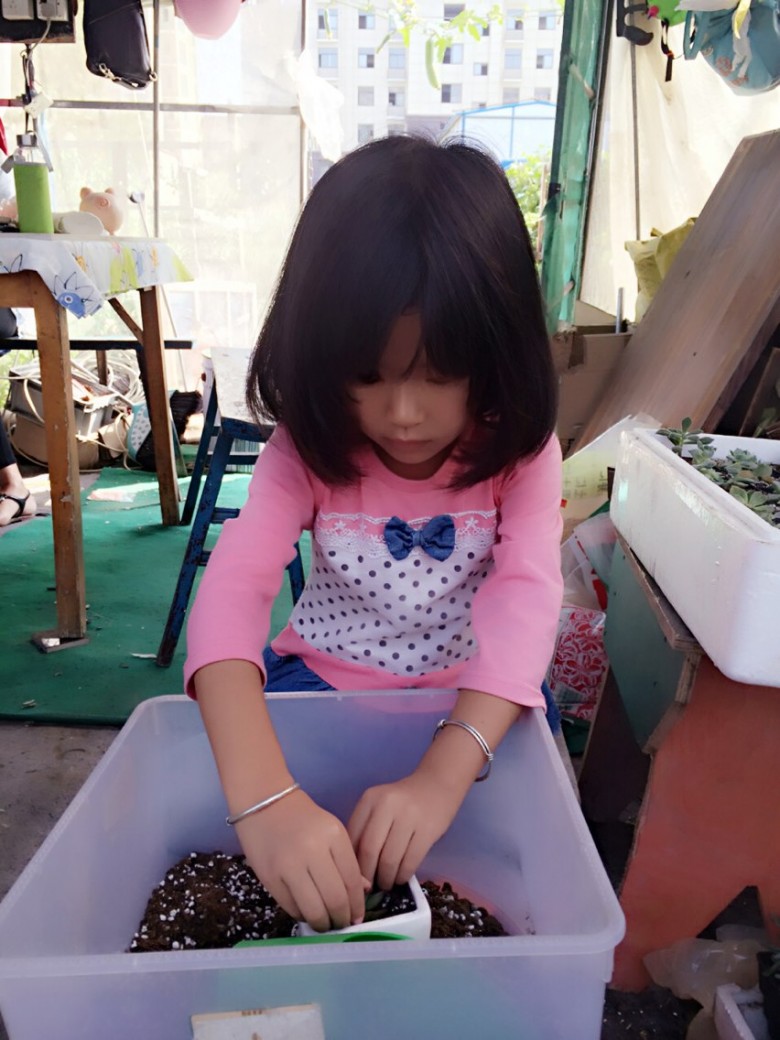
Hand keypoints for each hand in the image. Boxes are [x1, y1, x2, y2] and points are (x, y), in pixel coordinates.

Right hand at [235, 788, 368, 931]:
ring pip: (313, 909)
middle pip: (334, 899)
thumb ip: (347, 861)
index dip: (357, 904)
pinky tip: (307, 912)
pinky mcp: (270, 878)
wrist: (263, 802)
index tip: (357, 916)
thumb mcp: (331, 831)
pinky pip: (292, 907)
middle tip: (342, 924)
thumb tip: (363, 891)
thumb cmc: (302, 817)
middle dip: (341, 918)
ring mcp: (289, 865)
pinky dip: (302, 915)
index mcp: (333, 836)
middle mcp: (312, 851)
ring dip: (323, 923)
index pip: (352, 880)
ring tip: (326, 924)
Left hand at [347, 769, 465, 891]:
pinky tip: (401, 877)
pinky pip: (410, 861)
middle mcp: (386, 805)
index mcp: (369, 799)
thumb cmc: (403, 801)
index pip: (352, 838)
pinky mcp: (427, 830)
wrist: (437, 784)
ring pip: (390, 859)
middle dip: (367, 876)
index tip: (354, 877)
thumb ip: (365, 829)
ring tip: (386, 883)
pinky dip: (403, 875)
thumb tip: (354, 868)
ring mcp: (408, 816)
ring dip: (386, 878)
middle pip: (369, 850)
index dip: (351, 862)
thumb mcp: (379, 806)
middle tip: (370, 887)